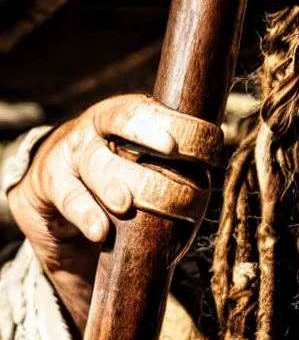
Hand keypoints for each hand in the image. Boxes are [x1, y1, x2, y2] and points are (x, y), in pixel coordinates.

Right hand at [7, 94, 220, 333]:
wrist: (51, 200)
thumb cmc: (112, 181)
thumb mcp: (136, 167)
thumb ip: (167, 170)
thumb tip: (209, 185)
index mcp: (122, 119)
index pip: (143, 108)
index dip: (169, 119)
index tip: (193, 140)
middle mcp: (95, 130)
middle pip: (119, 129)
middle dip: (148, 147)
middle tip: (170, 165)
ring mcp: (68, 154)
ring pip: (94, 163)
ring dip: (113, 184)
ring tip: (125, 204)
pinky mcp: (47, 185)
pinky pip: (67, 196)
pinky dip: (85, 214)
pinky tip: (99, 230)